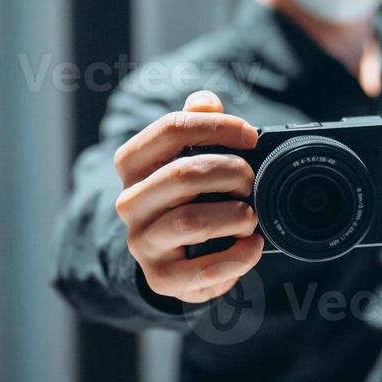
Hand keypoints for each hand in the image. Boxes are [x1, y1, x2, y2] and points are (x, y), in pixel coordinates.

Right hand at [113, 90, 263, 303]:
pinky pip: (201, 271)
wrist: (169, 255)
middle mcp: (129, 202)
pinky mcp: (161, 278)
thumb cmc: (186, 196)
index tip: (251, 136)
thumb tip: (205, 102)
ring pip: (190, 221)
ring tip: (251, 216)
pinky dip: (236, 258)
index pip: (171, 129)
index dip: (218, 127)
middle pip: (182, 174)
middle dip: (230, 172)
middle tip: (251, 180)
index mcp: (133, 164)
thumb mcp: (186, 156)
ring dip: (234, 216)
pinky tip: (252, 247)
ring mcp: (142, 242)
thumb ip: (195, 124)